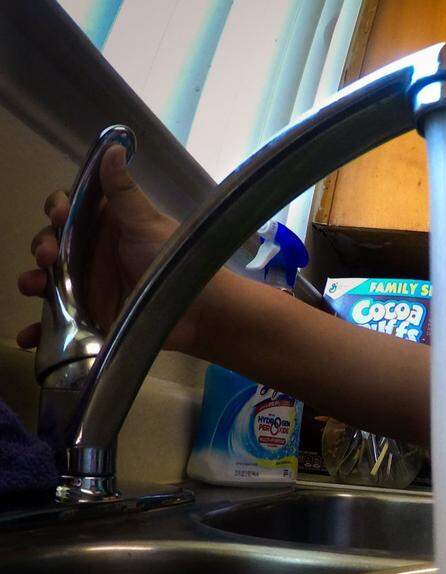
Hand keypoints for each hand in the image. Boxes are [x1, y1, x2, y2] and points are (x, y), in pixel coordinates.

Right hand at [16, 146, 195, 350]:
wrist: (198, 312)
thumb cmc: (174, 261)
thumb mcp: (146, 223)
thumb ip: (124, 192)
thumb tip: (114, 146)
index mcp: (106, 227)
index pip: (69, 211)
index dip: (58, 210)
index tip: (61, 215)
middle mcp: (93, 254)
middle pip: (51, 244)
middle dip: (41, 246)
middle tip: (49, 256)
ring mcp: (88, 286)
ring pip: (46, 280)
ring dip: (31, 280)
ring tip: (34, 286)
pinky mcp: (90, 317)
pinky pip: (56, 324)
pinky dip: (38, 330)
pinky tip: (27, 336)